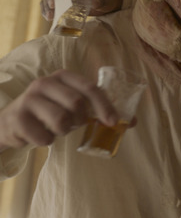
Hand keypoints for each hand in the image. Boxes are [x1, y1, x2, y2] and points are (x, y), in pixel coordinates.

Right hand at [0, 70, 118, 151]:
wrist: (12, 122)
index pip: (90, 88)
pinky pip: (44, 137)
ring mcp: (28, 99)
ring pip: (60, 120)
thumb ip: (99, 111)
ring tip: (56, 128)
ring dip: (63, 131)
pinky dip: (47, 141)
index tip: (113, 122)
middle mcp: (44, 83)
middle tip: (74, 124)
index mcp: (63, 76)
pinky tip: (39, 134)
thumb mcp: (73, 106)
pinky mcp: (17, 118)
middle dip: (80, 119)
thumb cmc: (50, 112)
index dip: (104, 105)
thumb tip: (131, 122)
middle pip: (76, 103)